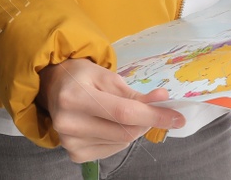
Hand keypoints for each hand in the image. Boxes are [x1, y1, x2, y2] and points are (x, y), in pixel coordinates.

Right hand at [38, 58, 181, 163]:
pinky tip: (110, 124)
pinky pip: (111, 150)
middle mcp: (69, 122)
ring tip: (122, 113)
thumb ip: (133, 92)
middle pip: (124, 131)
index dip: (153, 116)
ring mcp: (69, 142)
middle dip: (146, 122)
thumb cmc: (80, 77)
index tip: (176, 117)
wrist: (53, 87)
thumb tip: (162, 100)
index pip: (123, 112)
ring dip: (132, 129)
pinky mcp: (74, 154)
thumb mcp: (106, 75)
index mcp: (75, 97)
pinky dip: (119, 138)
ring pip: (120, 143)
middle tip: (154, 111)